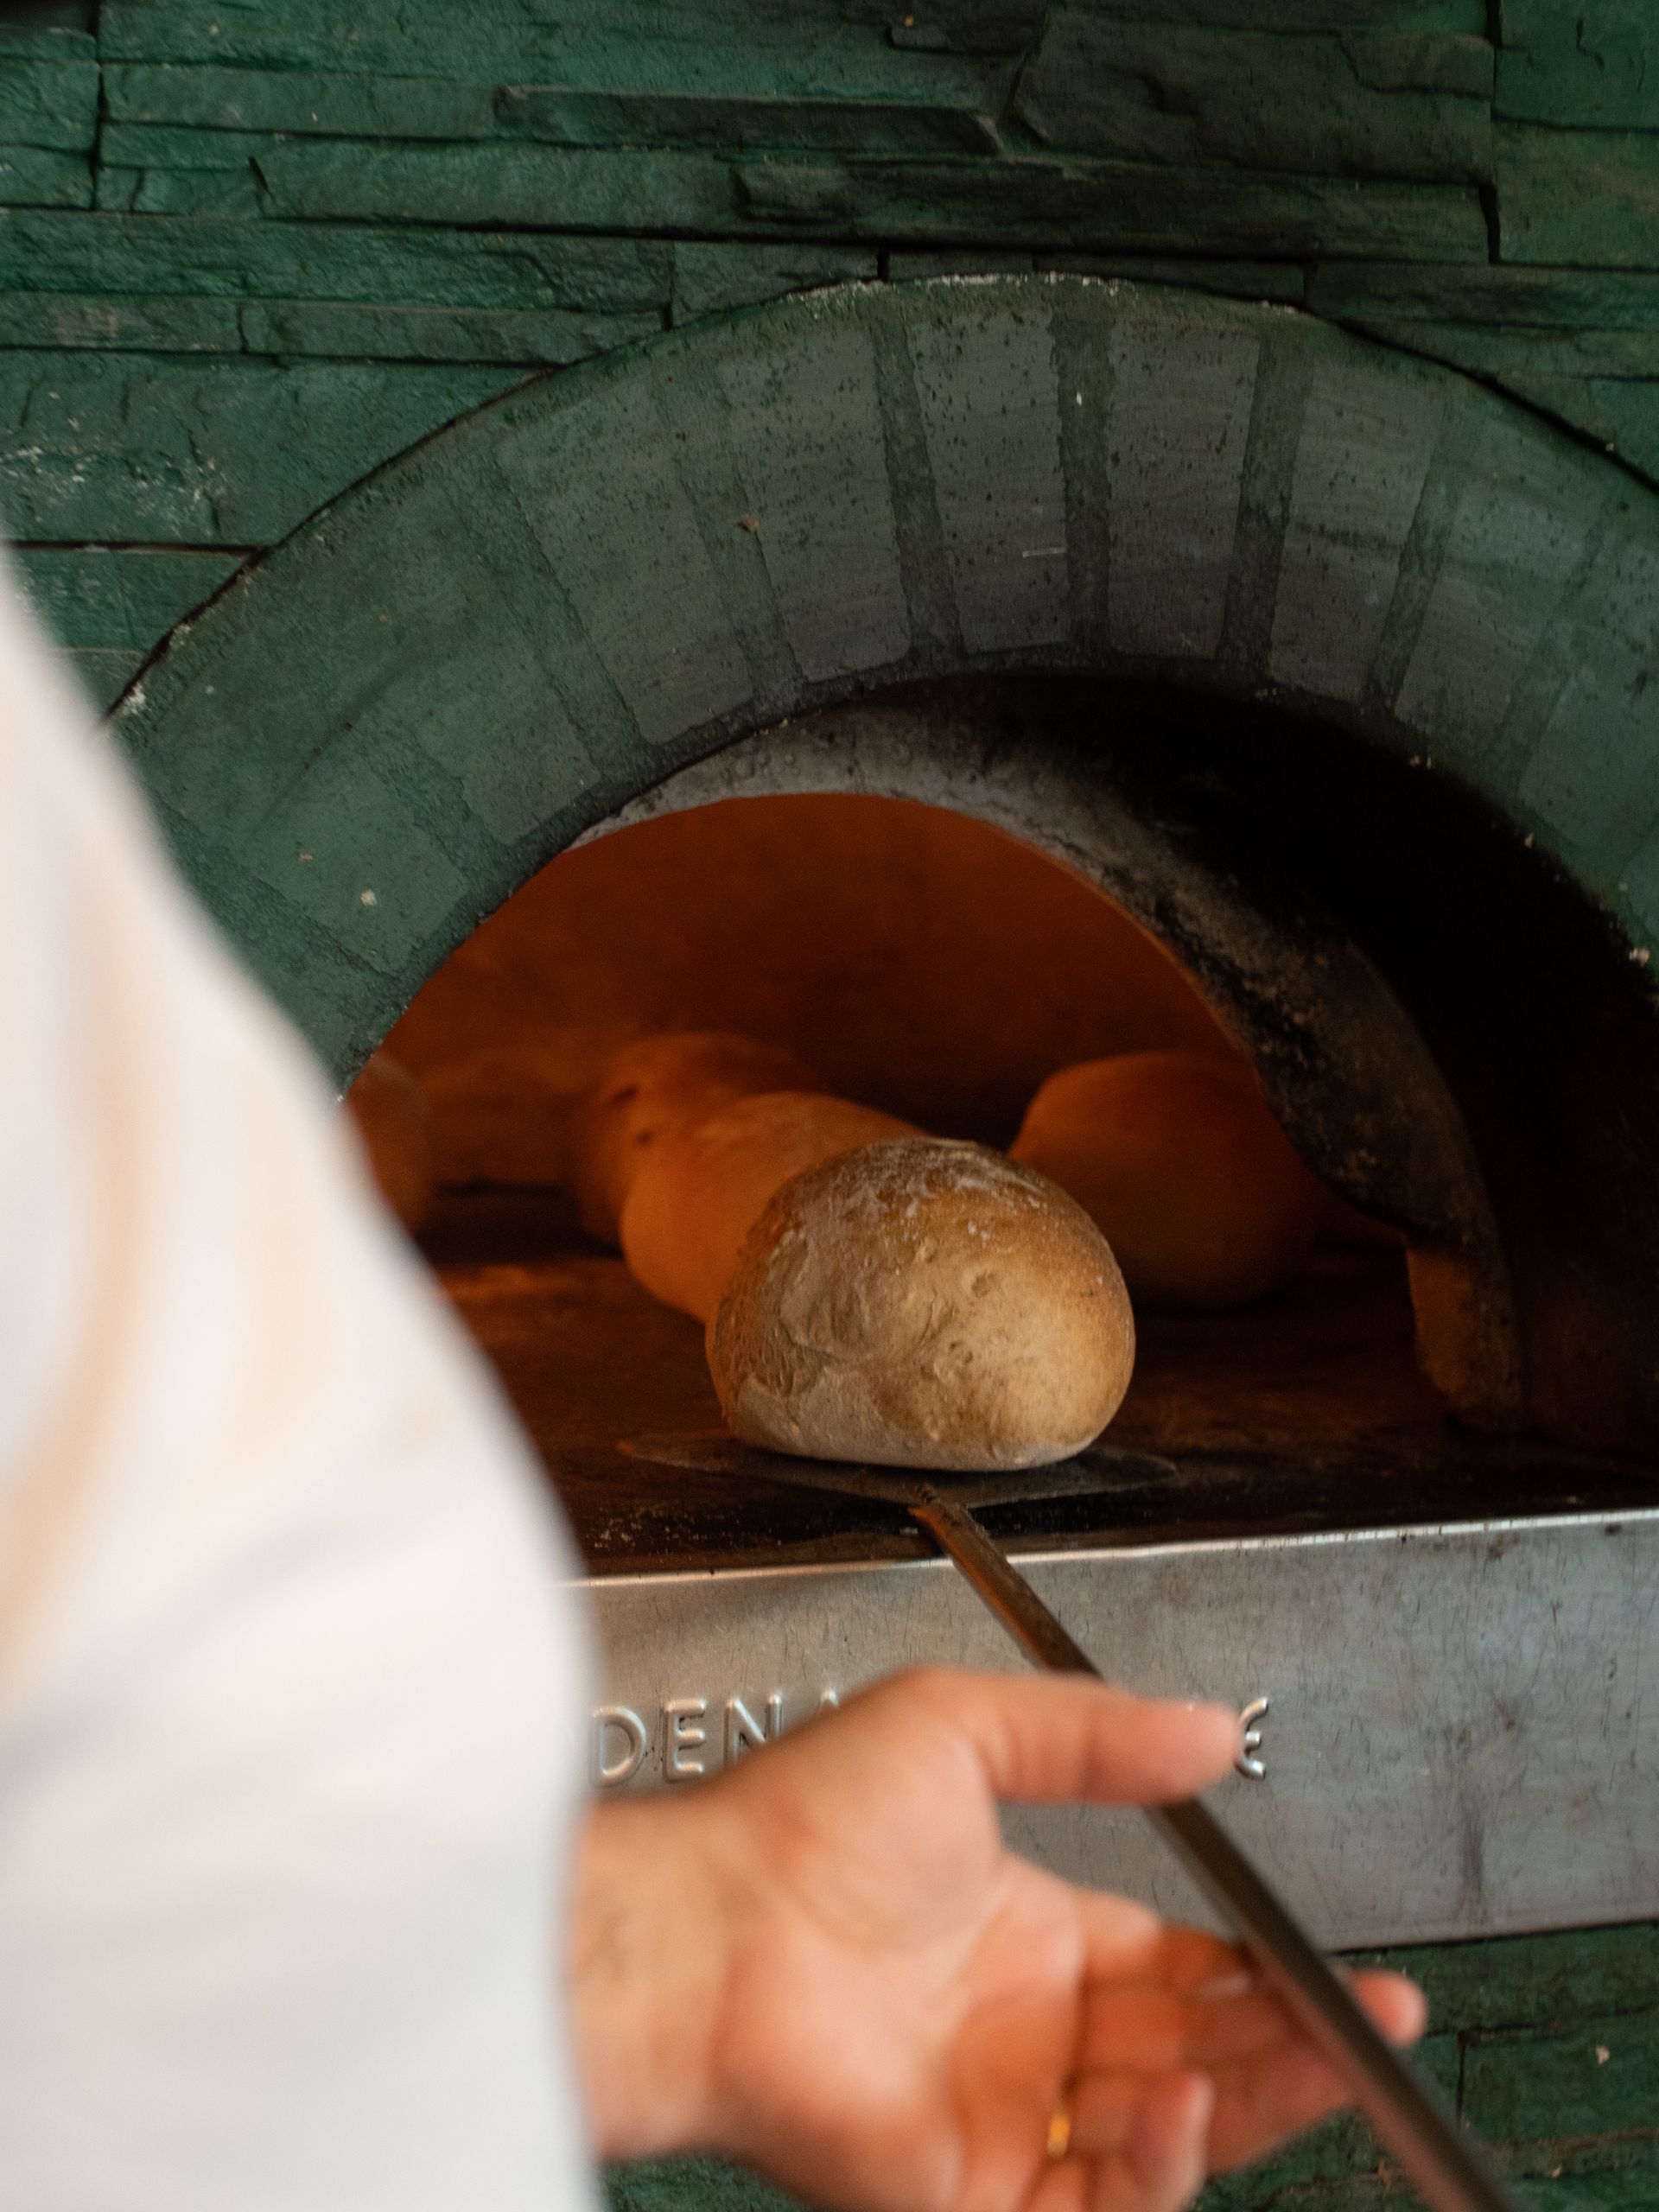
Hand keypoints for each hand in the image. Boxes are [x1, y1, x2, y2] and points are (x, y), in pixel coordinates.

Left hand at [573, 1667, 1423, 2211]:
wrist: (709, 1926)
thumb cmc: (799, 1825)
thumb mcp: (962, 1729)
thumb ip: (1095, 1735)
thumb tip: (1213, 1731)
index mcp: (1030, 1938)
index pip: (1179, 1969)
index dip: (1260, 1973)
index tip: (1335, 1965)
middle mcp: (1024, 2035)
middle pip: (1195, 2056)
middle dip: (1292, 2045)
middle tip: (1378, 2022)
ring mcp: (1000, 2123)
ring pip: (1164, 2139)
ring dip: (1243, 2103)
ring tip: (1300, 2051)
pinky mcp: (966, 2196)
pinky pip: (1095, 2207)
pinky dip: (1155, 2167)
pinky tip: (1174, 2097)